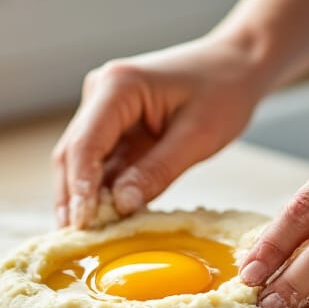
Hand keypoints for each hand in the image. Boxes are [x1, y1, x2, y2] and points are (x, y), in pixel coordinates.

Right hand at [53, 34, 267, 227]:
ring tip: (82, 240)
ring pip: (80, 162)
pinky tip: (102, 222)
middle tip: (74, 243)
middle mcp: (100, 94)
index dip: (80, 188)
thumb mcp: (198, 137)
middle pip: (72, 155)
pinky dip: (100, 191)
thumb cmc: (224, 91)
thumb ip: (158, 171)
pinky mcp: (114, 126)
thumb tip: (119, 206)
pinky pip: (100, 163)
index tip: (82, 225)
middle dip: (72, 199)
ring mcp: (103, 109)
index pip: (85, 144)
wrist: (236, 64)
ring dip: (82, 198)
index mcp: (118, 87)